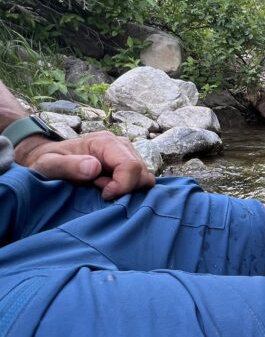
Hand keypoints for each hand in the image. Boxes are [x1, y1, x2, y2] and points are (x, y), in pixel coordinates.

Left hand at [15, 131, 155, 199]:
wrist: (49, 159)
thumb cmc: (48, 162)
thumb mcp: (49, 165)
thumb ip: (69, 166)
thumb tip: (95, 167)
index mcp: (105, 142)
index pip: (131, 166)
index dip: (121, 186)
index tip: (104, 194)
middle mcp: (121, 145)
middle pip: (141, 172)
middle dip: (124, 188)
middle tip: (98, 188)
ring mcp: (127, 154)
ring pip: (144, 177)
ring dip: (127, 189)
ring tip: (102, 187)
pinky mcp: (129, 164)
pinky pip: (141, 180)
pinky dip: (129, 189)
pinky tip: (109, 188)